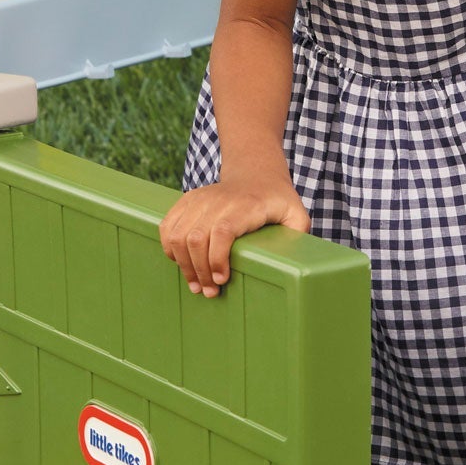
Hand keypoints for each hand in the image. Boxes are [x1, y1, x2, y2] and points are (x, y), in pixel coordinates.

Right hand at [159, 175, 310, 296]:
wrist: (255, 172)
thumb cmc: (276, 199)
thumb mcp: (295, 213)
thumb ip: (298, 233)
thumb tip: (297, 259)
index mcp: (245, 206)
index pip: (222, 232)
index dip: (217, 259)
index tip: (221, 281)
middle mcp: (218, 200)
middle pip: (196, 238)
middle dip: (199, 271)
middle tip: (209, 292)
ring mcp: (199, 199)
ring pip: (178, 235)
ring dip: (183, 264)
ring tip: (195, 284)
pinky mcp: (187, 201)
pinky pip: (168, 226)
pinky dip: (170, 248)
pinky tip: (181, 263)